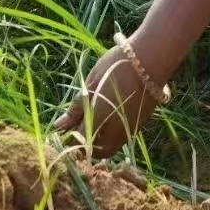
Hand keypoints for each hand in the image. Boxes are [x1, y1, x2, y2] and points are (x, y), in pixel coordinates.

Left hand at [54, 39, 166, 157]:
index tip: (63, 129)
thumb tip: (58, 125)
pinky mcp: (140, 125)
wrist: (151, 59)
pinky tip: (109, 118)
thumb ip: (76, 108)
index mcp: (99, 118)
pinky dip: (113, 135)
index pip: (78, 139)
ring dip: (100, 142)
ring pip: (111, 148)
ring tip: (94, 122)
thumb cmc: (117, 66)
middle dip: (85, 145)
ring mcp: (129, 129)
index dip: (68, 136)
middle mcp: (115, 130)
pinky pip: (122, 138)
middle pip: (95, 151)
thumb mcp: (92, 82)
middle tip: (78, 128)